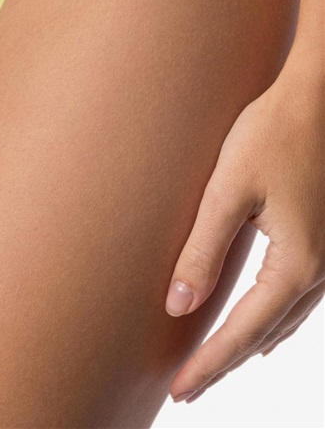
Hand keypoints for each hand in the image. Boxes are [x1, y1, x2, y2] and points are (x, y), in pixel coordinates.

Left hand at [165, 53, 324, 404]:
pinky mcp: (324, 239)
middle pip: (265, 332)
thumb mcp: (227, 189)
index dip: (210, 363)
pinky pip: (298, 298)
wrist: (315, 98)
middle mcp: (319, 271)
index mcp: (295, 264)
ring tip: (218, 363)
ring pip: (285, 319)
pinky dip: (274, 319)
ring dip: (249, 342)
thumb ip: (202, 248)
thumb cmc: (270, 133)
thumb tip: (177, 305)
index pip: (243, 331)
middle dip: (226, 361)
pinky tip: (263, 323)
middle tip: (189, 387)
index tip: (181, 390)